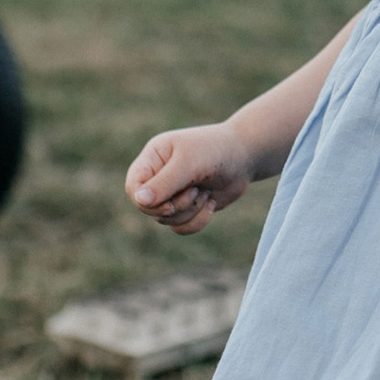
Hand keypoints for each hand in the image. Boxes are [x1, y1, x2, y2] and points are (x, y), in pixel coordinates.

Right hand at [125, 119, 252, 236]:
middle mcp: (158, 177)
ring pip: (166, 220)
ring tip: (205, 190)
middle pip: (149, 209)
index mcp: (153, 159)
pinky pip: (181, 229)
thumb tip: (140, 200)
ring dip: (190, 210)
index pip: (133, 187)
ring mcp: (171, 194)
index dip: (146, 201)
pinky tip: (211, 203)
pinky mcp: (187, 208)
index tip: (170, 202)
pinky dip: (198, 221)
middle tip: (197, 189)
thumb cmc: (216, 150)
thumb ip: (165, 182)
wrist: (245, 157)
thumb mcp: (190, 162)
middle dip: (177, 205)